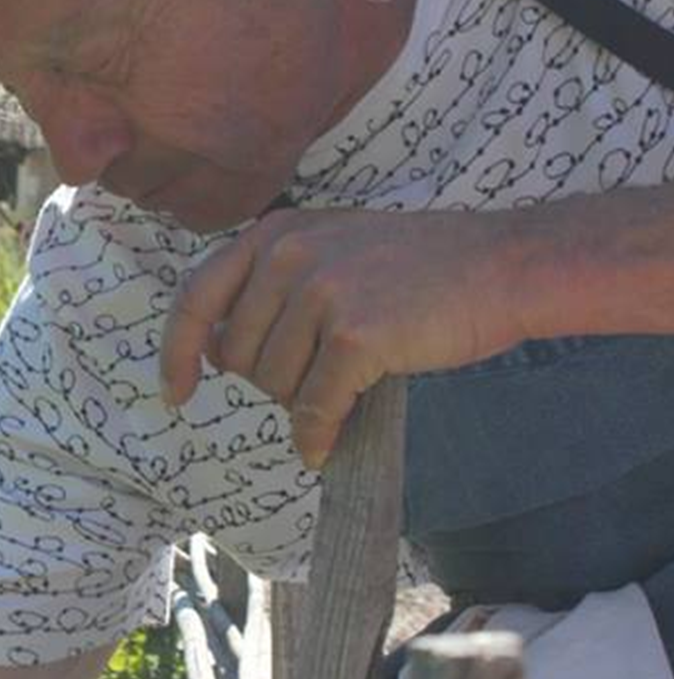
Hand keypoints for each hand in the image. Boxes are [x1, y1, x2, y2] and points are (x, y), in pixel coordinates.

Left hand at [160, 207, 531, 468]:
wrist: (501, 266)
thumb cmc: (419, 266)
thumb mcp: (331, 247)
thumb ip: (273, 284)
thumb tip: (215, 351)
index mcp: (274, 233)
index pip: (197, 296)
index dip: (177, 351)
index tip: (176, 393)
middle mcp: (288, 256)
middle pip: (237, 355)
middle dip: (269, 381)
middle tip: (318, 377)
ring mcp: (320, 292)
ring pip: (273, 384)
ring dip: (301, 402)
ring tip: (345, 383)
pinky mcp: (353, 335)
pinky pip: (313, 408)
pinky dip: (317, 436)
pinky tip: (327, 445)